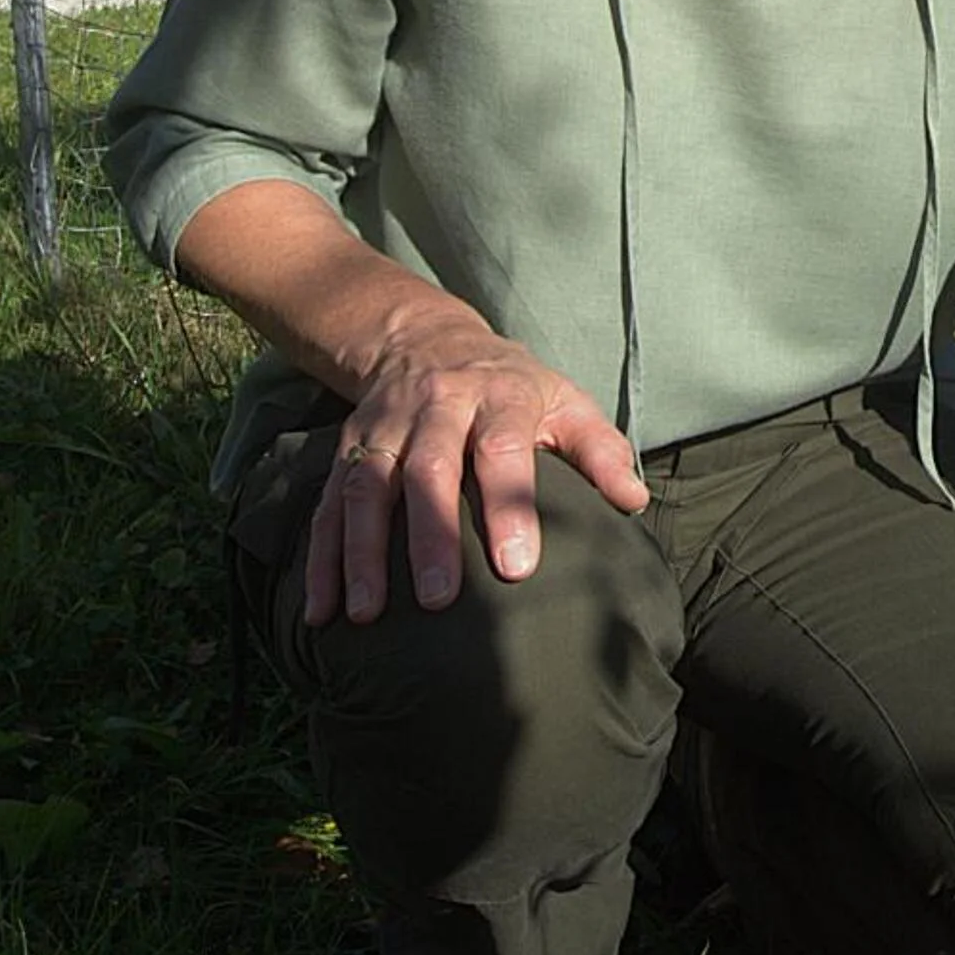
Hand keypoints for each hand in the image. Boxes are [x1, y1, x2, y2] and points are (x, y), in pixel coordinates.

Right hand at [303, 319, 647, 627]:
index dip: (509, 507)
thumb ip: (601, 449)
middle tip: (438, 600)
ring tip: (367, 613)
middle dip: (430, 535)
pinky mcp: (348, 449)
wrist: (426, 340)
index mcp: (498, 395)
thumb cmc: (512, 388)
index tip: (516, 568)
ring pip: (366, 487)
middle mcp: (435, 407)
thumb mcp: (564, 400)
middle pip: (427, 469)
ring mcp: (384, 428)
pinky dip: (320, 558)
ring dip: (362, 552)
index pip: (502, 449)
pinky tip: (321, 610)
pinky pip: (327, 504)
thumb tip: (635, 500)